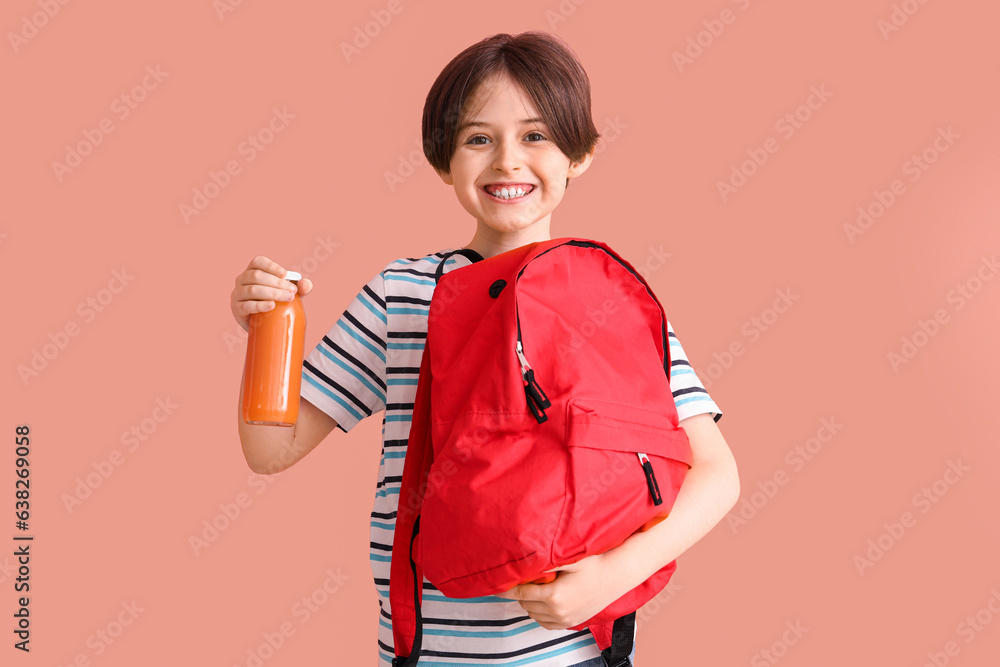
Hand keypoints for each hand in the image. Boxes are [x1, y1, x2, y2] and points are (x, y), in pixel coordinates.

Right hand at [231, 255, 312, 331]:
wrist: (264, 324)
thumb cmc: (277, 302)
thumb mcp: (289, 293)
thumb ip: (300, 288)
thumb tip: (306, 284)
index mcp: (252, 270)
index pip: (258, 262)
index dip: (271, 266)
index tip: (286, 275)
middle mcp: (242, 279)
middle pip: (257, 276)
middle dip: (277, 283)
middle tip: (293, 292)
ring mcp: (237, 294)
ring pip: (252, 290)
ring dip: (272, 293)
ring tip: (288, 298)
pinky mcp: (237, 309)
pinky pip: (247, 305)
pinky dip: (260, 305)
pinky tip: (271, 306)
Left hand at [494, 552, 617, 629]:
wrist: (615, 575)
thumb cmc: (593, 562)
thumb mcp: (569, 558)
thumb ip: (545, 561)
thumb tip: (524, 559)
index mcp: (554, 595)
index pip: (520, 593)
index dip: (506, 588)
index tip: (496, 583)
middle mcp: (557, 611)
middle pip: (525, 604)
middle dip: (521, 591)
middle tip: (523, 577)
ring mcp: (564, 620)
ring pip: (533, 614)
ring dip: (530, 602)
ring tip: (535, 586)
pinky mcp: (570, 623)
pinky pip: (545, 622)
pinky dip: (540, 612)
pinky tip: (544, 599)